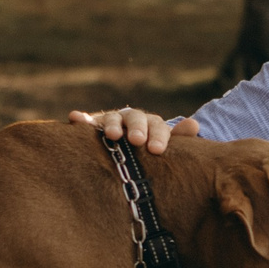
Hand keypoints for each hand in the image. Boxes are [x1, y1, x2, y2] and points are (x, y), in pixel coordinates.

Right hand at [67, 107, 196, 154]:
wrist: (131, 147)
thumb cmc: (150, 148)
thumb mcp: (165, 145)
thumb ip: (179, 138)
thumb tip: (194, 125)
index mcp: (152, 124)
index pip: (157, 126)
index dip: (158, 136)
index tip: (157, 149)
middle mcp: (132, 119)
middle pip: (135, 118)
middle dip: (136, 128)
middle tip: (137, 141)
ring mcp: (112, 122)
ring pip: (112, 118)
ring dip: (112, 124)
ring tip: (112, 134)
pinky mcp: (94, 126)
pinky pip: (86, 122)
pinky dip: (81, 118)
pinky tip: (75, 117)